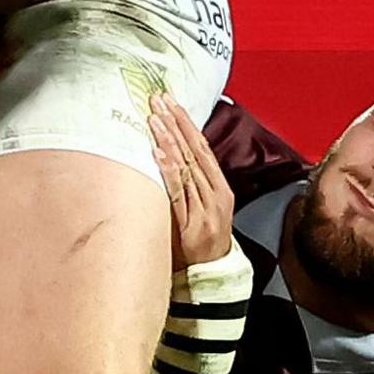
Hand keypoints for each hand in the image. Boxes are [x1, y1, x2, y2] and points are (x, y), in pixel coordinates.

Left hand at [149, 93, 233, 269]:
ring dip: (169, 141)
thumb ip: (191, 184)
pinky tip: (157, 153)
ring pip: (187, 168)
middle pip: (195, 151)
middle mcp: (215, 194)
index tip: (170, 100)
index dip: (186, 122)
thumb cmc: (203, 238)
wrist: (215, 274)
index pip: (202, 146)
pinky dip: (168, 171)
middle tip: (158, 99)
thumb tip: (170, 153)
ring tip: (154, 118)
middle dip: (176, 122)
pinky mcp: (193, 224)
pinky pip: (178, 193)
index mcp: (219, 187)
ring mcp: (205, 208)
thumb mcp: (203, 207)